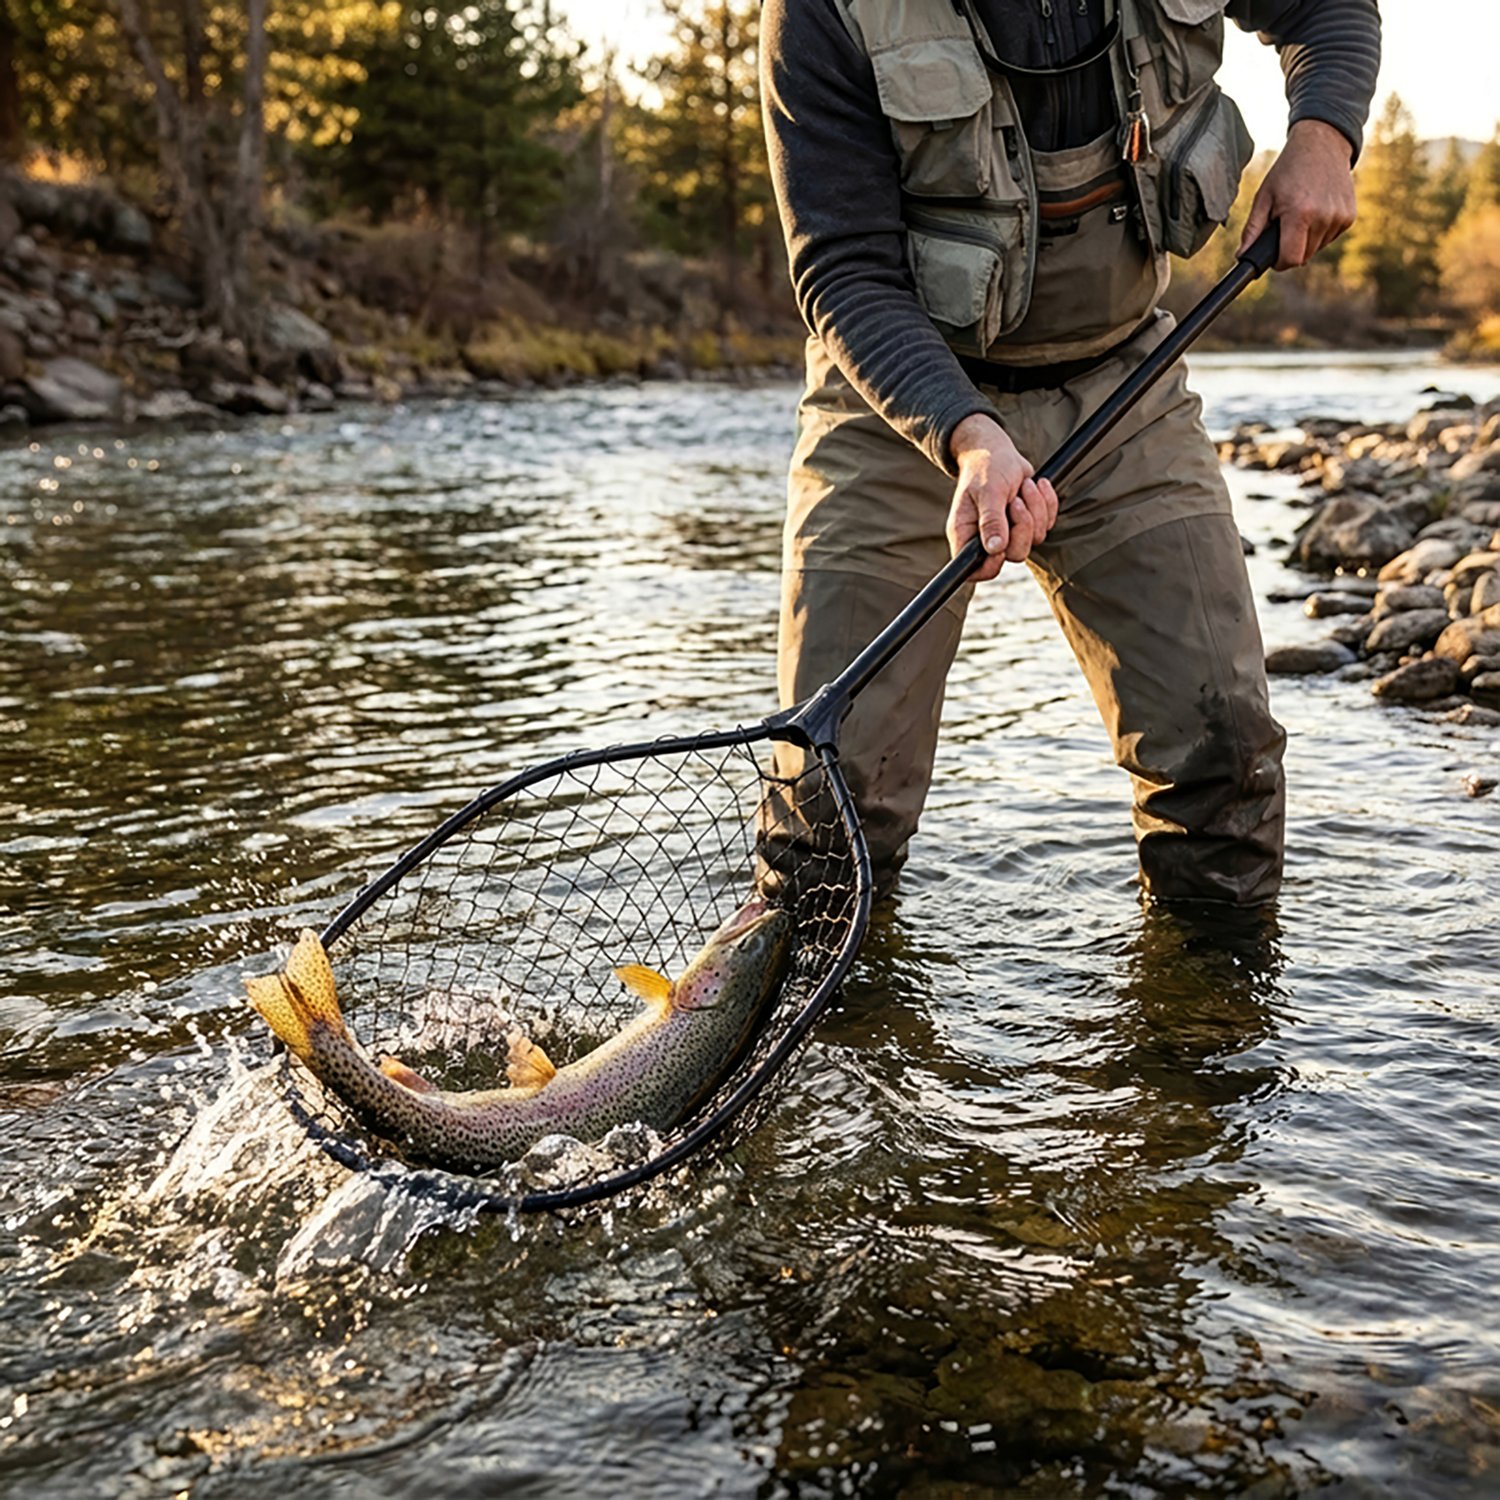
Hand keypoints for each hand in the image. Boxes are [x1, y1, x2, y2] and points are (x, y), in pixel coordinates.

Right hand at [946, 413, 1057, 580]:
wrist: (998, 450)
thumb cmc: (986, 467)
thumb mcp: (988, 491)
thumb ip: (991, 520)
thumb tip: (994, 548)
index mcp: (965, 534)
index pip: (974, 571)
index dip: (992, 565)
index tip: (1002, 542)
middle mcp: (984, 538)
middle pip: (1014, 555)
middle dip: (1023, 526)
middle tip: (1016, 502)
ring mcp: (1007, 532)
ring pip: (1034, 539)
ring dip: (1035, 509)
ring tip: (1023, 487)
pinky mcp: (1026, 523)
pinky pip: (1046, 525)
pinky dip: (1045, 503)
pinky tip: (1034, 485)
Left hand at [1239, 118, 1356, 270]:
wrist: (1322, 144)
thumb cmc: (1288, 170)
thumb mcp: (1264, 197)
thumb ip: (1252, 230)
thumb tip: (1241, 257)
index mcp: (1300, 214)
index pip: (1290, 259)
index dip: (1279, 262)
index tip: (1273, 255)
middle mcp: (1324, 217)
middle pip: (1303, 257)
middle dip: (1291, 248)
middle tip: (1286, 224)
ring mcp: (1340, 217)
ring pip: (1316, 248)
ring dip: (1306, 240)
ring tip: (1301, 213)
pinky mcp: (1350, 216)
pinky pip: (1329, 238)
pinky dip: (1320, 231)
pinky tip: (1316, 210)